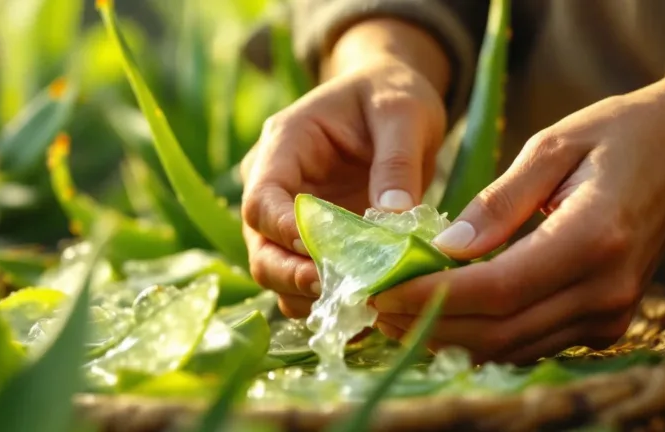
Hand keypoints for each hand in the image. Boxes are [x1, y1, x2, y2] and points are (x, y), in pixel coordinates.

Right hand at [240, 19, 450, 318]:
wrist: (390, 101)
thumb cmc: (391, 95)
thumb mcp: (404, 113)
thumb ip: (397, 162)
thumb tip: (392, 219)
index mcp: (284, 145)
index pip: (261, 201)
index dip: (285, 235)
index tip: (324, 258)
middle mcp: (275, 185)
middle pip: (260, 248)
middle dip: (294, 278)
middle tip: (344, 296)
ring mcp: (290, 218)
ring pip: (278, 272)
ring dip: (312, 298)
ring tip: (362, 308)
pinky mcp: (312, 240)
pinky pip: (307, 280)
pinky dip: (331, 301)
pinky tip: (367, 313)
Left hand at [373, 67, 664, 363]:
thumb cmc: (614, 135)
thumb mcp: (550, 147)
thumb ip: (497, 203)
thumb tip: (445, 248)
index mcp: (593, 239)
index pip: (496, 289)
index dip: (432, 297)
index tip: (381, 291)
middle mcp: (605, 289)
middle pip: (499, 330)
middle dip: (428, 324)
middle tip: (375, 309)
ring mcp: (609, 314)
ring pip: (512, 347)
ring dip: (449, 337)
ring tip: (396, 315)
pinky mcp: (604, 322)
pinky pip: (530, 343)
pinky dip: (481, 336)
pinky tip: (442, 317)